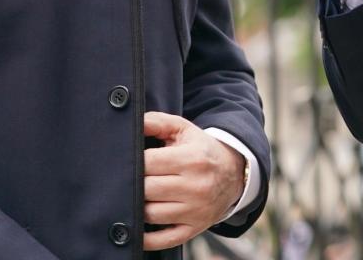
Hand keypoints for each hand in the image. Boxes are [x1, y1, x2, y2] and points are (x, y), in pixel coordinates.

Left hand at [142, 112, 247, 250]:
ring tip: (138, 195)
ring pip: (151, 214)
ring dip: (139, 206)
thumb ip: (157, 122)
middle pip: (147, 189)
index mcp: (192, 160)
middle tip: (130, 178)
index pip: (148, 163)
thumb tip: (133, 123)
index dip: (134, 161)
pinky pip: (164, 240)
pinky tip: (137, 230)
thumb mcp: (184, 130)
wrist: (233, 175)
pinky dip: (146, 239)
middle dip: (134, 183)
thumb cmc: (201, 151)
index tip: (129, 160)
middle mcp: (196, 187)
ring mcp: (195, 211)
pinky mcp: (193, 229)